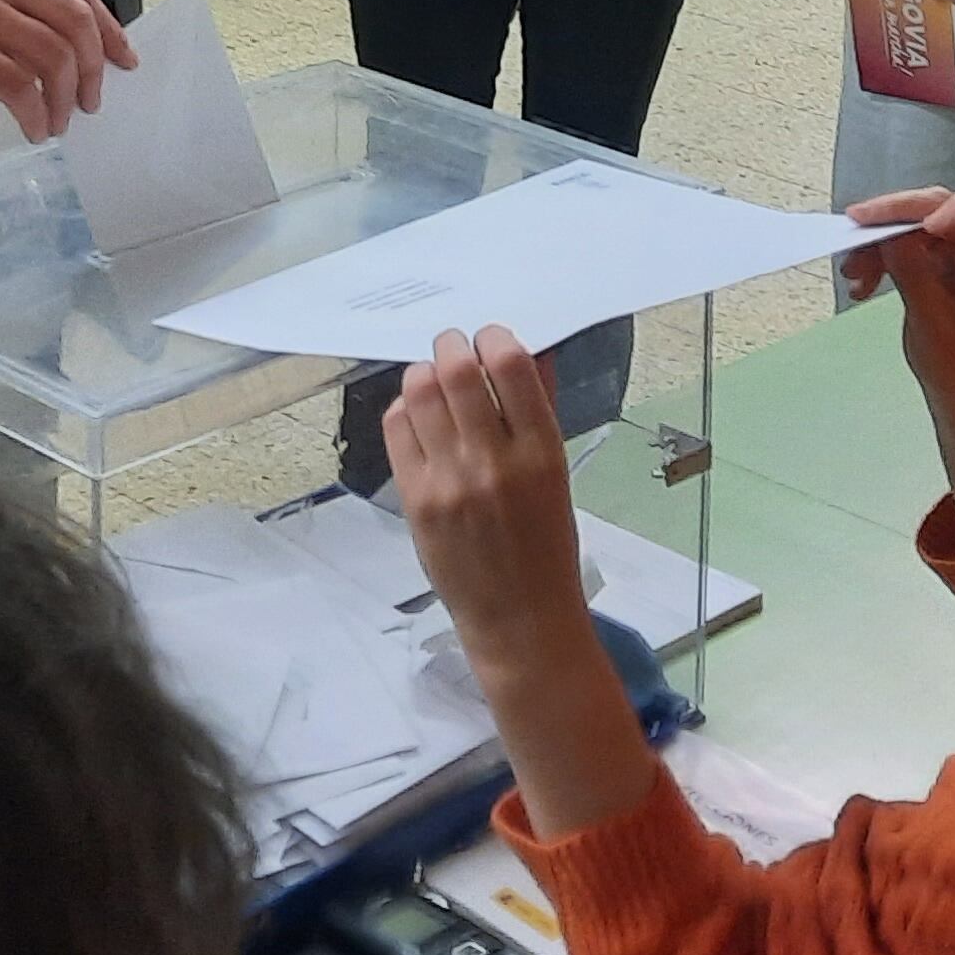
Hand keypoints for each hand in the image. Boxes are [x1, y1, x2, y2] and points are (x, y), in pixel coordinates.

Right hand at [0, 0, 134, 141]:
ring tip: (56, 123)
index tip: (124, 61)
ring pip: (53, 57)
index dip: (107, 29)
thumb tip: (89, 49)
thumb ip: (27, 9)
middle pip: (74, 23)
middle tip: (91, 103)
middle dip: (92, 69)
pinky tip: (34, 130)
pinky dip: (36, 115)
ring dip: (64, 100)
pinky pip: (22, 88)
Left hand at [386, 327, 588, 674]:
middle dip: (452, 346)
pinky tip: (418, 415)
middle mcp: (493, 462)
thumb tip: (528, 350)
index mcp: (541, 452)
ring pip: (420, 393)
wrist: (520, 618)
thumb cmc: (546, 544)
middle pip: (456, 371)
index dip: (494, 337)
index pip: (510, 365)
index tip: (489, 338)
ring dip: (425, 372)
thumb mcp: (556, 473)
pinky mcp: (415, 499)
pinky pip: (397, 428)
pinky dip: (405, 409)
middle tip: (454, 348)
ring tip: (434, 379)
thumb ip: (540, 410)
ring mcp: (449, 481)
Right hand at [836, 193, 954, 549]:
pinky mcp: (936, 261)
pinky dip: (880, 255)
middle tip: (859, 223)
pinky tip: (861, 281)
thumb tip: (890, 232)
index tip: (927, 224)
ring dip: (881, 239)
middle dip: (901, 214)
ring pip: (918, 223)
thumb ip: (913, 272)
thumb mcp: (932, 322)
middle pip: (946, 207)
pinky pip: (906, 243)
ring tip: (853, 269)